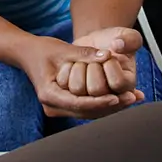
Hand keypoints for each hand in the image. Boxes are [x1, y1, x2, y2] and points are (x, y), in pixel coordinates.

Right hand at [18, 35, 133, 119]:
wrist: (27, 53)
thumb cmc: (42, 49)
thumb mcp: (63, 49)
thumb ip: (85, 54)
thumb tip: (107, 55)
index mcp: (49, 94)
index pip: (79, 104)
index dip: (100, 101)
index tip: (118, 97)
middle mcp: (53, 106)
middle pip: (86, 112)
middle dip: (111, 105)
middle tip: (133, 97)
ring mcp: (58, 108)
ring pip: (89, 112)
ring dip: (110, 106)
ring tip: (132, 98)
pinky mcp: (65, 105)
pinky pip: (86, 108)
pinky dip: (103, 103)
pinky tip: (121, 97)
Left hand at [63, 27, 144, 99]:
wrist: (96, 44)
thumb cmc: (115, 41)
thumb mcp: (127, 35)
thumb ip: (131, 39)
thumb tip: (118, 45)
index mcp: (127, 86)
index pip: (117, 82)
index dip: (110, 64)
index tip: (109, 54)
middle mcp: (109, 98)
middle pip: (96, 89)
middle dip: (92, 66)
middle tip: (95, 59)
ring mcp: (90, 98)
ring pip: (78, 88)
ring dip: (78, 67)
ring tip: (85, 61)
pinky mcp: (74, 94)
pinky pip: (63, 84)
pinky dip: (66, 69)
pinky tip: (73, 63)